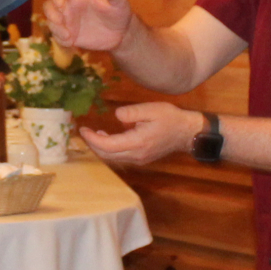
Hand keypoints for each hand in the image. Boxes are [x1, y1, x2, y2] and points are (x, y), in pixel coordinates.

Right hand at [38, 0, 133, 52]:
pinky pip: (57, 37)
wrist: (121, 34)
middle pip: (49, 6)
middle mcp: (69, 7)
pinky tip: (70, 43)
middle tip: (60, 21)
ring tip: (68, 36)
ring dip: (55, 29)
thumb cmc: (119, 13)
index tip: (61, 5)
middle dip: (50, 13)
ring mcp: (68, 22)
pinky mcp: (69, 36)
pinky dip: (60, 40)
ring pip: (51, 22)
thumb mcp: (119, 2)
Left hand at [78, 101, 199, 167]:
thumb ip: (132, 112)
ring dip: (100, 148)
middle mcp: (136, 155)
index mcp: (137, 142)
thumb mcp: (152, 110)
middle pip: (107, 155)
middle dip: (93, 144)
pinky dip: (110, 150)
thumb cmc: (170, 118)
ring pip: (112, 158)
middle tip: (84, 131)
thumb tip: (116, 115)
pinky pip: (120, 157)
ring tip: (94, 133)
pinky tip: (108, 138)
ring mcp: (139, 159)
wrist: (187, 133)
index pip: (108, 145)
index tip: (83, 129)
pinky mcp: (141, 159)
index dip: (93, 139)